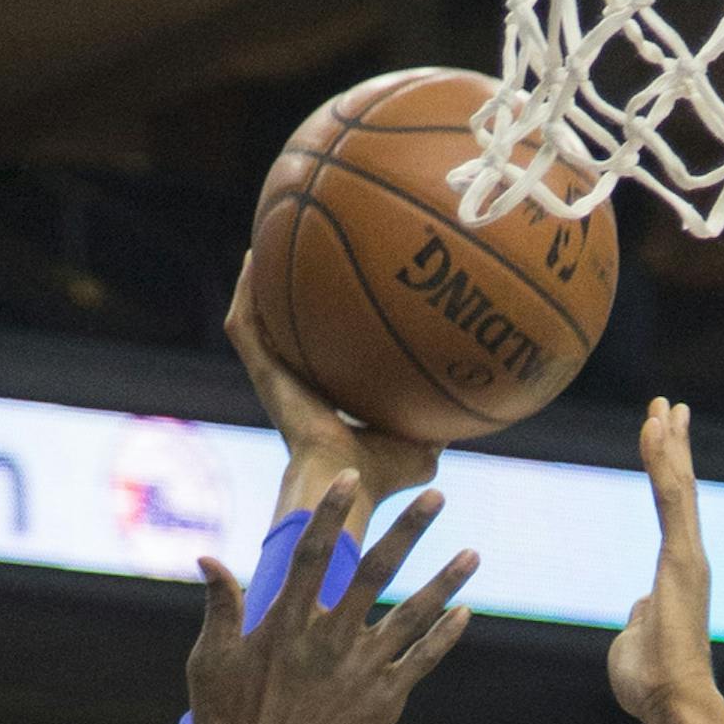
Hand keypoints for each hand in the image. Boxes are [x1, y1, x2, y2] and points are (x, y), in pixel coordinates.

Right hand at [188, 476, 476, 723]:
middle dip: (409, 531)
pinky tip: (463, 614)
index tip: (348, 478)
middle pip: (374, 571)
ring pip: (411, 615)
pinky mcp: (383, 703)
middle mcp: (328, 641)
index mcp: (285, 625)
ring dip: (444, 582)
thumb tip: (207, 558)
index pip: (312, 554)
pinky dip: (444, 637)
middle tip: (437, 496)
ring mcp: (360, 671)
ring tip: (472, 554)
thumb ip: (219, 608)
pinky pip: (421, 662)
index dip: (330, 512)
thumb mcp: (210, 664)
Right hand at [225, 256, 441, 532]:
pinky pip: (247, 329)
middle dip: (285, 296)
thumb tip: (476, 396)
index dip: (324, 328)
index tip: (332, 294)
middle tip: (293, 251)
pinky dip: (247, 294)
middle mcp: (296, 388)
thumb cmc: (383, 476)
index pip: (320, 359)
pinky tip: (254, 258)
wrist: (346, 484)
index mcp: (325, 403)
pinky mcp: (264, 377)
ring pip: (256, 325)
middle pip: (284, 334)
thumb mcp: (424, 443)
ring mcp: (276, 381)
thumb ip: (441, 419)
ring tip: (263, 239)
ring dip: (256, 287)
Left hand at [608, 399, 718, 723]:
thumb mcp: (637, 637)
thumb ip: (641, 614)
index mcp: (676, 573)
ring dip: (668, 445)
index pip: (671, 511)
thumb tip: (638, 608)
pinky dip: (662, 463)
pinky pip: (671, 499)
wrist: (670, 700)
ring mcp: (688, 556)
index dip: (667, 473)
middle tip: (667, 407)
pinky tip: (655, 431)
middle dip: (673, 446)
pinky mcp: (683, 559)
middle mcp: (688, 557)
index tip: (662, 439)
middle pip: (681, 490)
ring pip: (678, 488)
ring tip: (660, 408)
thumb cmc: (649, 682)